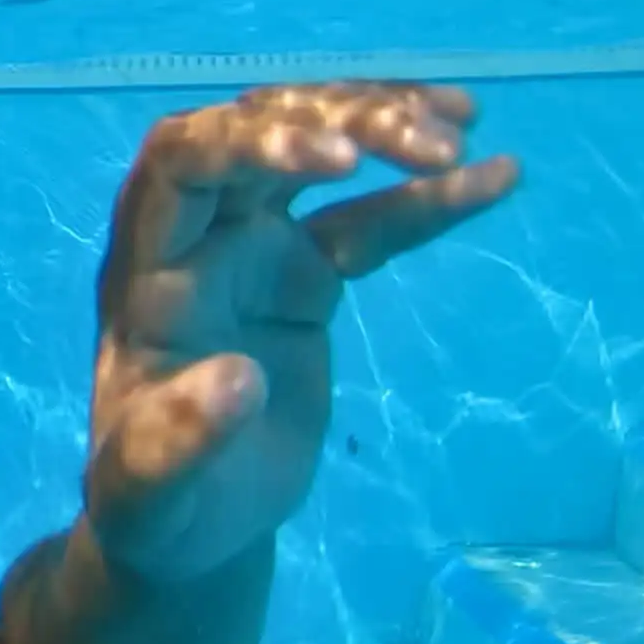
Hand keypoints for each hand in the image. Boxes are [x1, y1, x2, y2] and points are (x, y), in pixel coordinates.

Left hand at [86, 83, 517, 583]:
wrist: (191, 523)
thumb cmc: (157, 504)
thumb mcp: (153, 487)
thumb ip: (181, 438)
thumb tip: (237, 383)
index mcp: (145, 268)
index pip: (180, 164)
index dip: (252, 142)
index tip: (344, 161)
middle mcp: (195, 238)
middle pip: (255, 135)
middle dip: (339, 120)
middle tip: (431, 143)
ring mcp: (250, 248)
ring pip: (313, 154)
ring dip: (384, 129)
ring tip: (466, 130)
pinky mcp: (303, 275)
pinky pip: (370, 219)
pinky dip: (428, 196)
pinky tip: (498, 173)